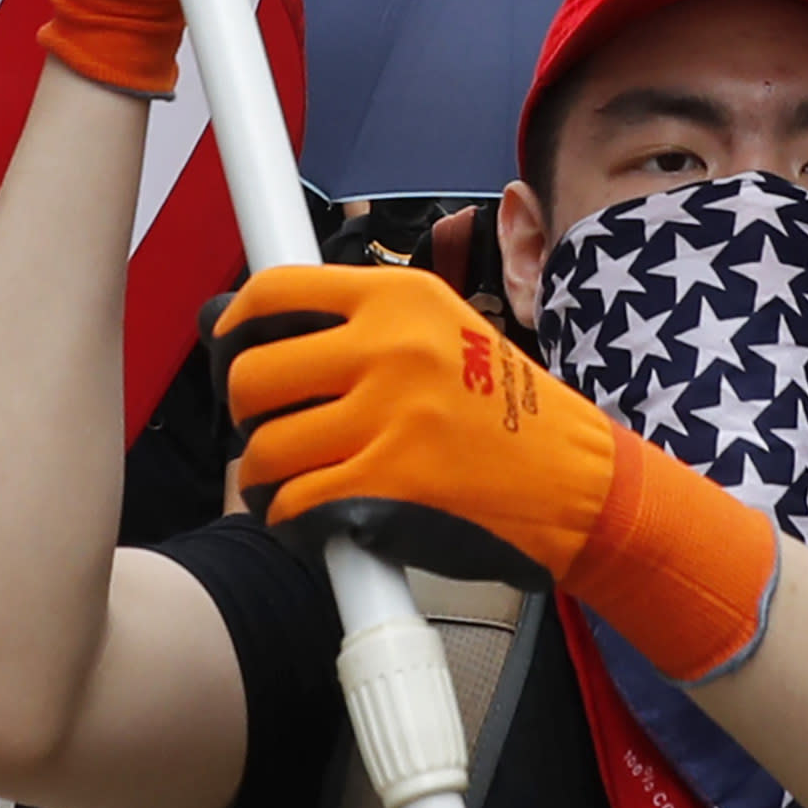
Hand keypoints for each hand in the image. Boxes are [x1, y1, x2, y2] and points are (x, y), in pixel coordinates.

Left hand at [217, 262, 776, 680]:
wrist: (579, 483)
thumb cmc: (507, 413)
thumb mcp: (447, 333)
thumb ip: (362, 328)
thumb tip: (244, 330)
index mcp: (402, 299)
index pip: (278, 291)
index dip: (233, 323)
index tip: (229, 346)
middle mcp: (391, 348)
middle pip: (252, 375)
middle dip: (245, 413)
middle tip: (269, 428)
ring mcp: (389, 417)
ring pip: (264, 448)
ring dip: (266, 474)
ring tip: (292, 479)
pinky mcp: (387, 485)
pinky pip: (293, 502)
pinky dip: (291, 516)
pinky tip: (313, 515)